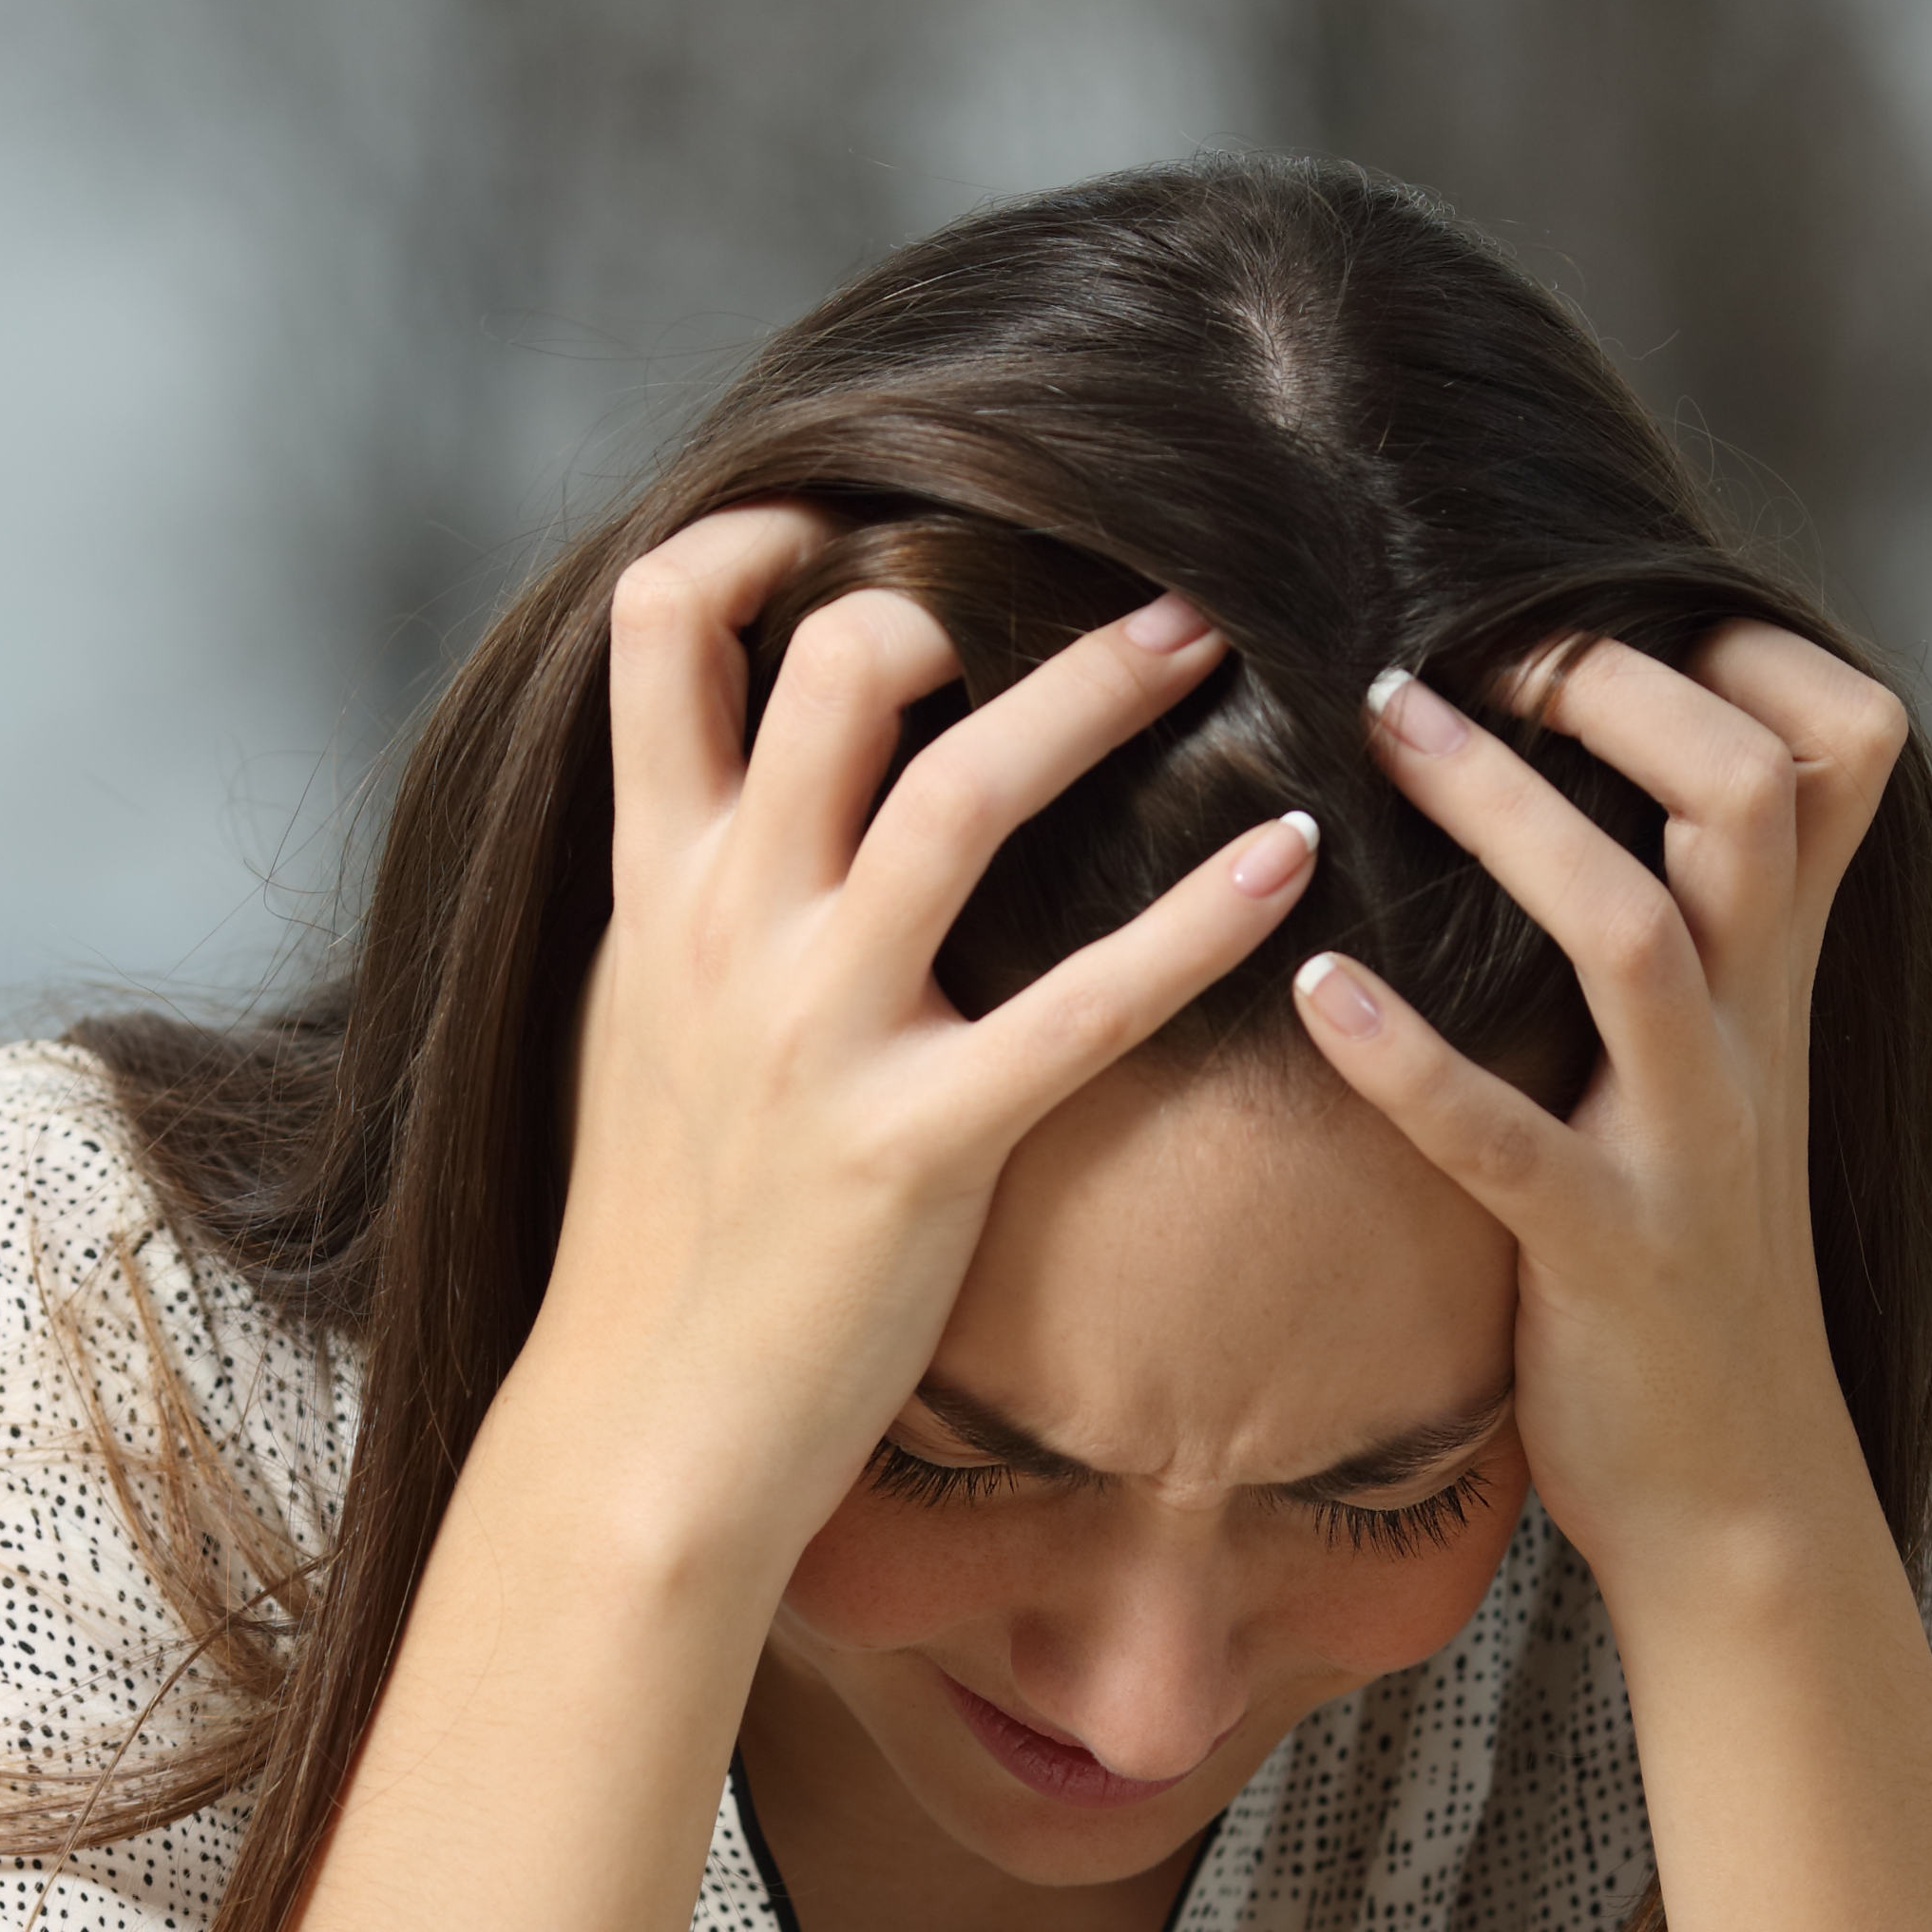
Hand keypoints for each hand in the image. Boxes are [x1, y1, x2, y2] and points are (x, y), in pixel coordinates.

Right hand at [530, 507, 1324, 1582]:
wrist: (647, 1423)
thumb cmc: (658, 1225)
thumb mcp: (634, 1018)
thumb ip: (691, 885)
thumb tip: (743, 774)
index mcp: (656, 885)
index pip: (667, 625)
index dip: (763, 533)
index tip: (860, 508)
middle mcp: (729, 930)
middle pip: (838, 668)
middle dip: (967, 587)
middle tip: (1097, 569)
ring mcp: (820, 1032)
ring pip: (964, 793)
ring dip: (1102, 692)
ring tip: (1209, 638)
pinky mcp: (919, 1145)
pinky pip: (1085, 1005)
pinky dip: (1203, 920)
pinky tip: (1296, 862)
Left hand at [1284, 626, 1912, 1592]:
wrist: (1739, 1492)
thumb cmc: (1687, 1263)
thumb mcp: (1713, 1073)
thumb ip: (1677, 936)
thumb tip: (1577, 778)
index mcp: (1775, 979)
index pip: (1833, 750)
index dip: (1734, 646)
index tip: (1589, 589)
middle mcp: (1753, 1036)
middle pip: (1740, 794)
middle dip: (1605, 684)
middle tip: (1454, 629)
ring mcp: (1688, 1142)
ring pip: (1631, 934)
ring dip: (1500, 816)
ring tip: (1372, 726)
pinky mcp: (1608, 1254)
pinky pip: (1506, 1141)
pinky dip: (1407, 1059)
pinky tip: (1314, 989)